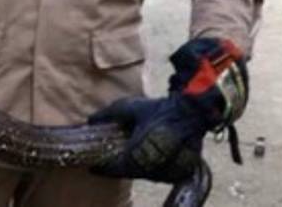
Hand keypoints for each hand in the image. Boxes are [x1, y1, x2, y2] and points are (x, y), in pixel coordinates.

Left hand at [88, 95, 206, 182]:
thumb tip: (90, 120)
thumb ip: (108, 114)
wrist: (191, 110)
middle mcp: (156, 164)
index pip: (118, 168)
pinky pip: (162, 175)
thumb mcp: (130, 107)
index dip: (104, 169)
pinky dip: (151, 170)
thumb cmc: (159, 108)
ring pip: (147, 175)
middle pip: (132, 173)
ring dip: (135, 170)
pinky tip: (143, 161)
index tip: (93, 167)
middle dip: (118, 169)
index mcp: (141, 151)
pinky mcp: (182, 170)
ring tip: (125, 161)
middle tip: (107, 164)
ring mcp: (171, 170)